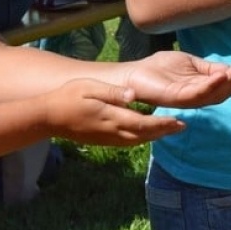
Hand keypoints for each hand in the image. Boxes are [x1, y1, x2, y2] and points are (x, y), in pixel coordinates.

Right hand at [43, 77, 186, 145]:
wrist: (48, 118)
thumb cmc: (68, 96)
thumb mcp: (89, 87)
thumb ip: (112, 92)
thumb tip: (132, 94)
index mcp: (110, 117)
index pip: (142, 123)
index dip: (162, 124)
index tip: (178, 121)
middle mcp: (111, 131)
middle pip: (143, 135)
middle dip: (164, 131)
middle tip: (182, 126)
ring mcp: (107, 138)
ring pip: (136, 140)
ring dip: (154, 136)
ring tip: (169, 129)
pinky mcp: (102, 141)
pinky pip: (127, 142)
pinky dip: (141, 138)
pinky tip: (147, 133)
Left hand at [120, 52, 230, 108]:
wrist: (134, 73)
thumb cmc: (160, 69)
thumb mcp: (191, 64)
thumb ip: (209, 69)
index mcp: (200, 89)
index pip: (223, 86)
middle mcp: (195, 97)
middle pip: (221, 93)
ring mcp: (185, 99)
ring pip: (211, 95)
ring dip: (227, 84)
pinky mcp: (174, 98)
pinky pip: (196, 94)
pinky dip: (210, 85)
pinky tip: (220, 75)